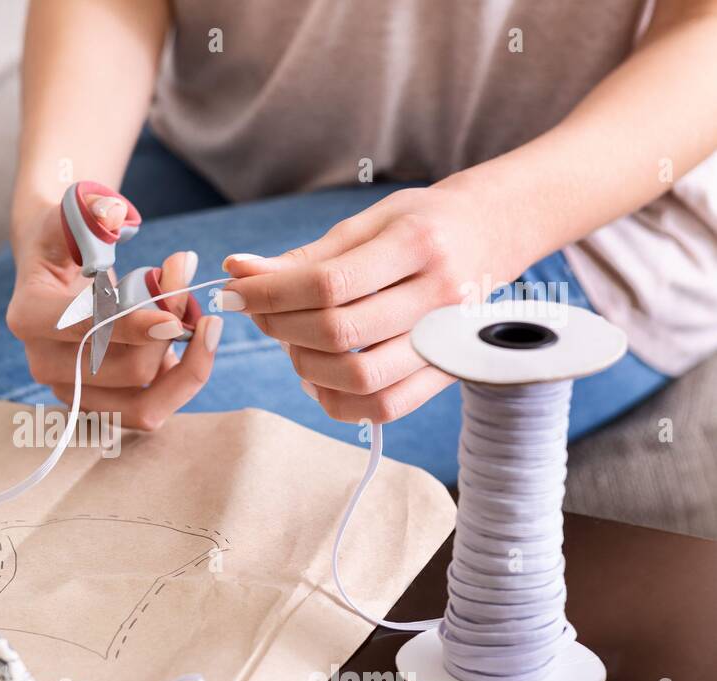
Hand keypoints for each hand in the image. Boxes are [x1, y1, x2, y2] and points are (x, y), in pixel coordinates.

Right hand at [7, 194, 222, 430]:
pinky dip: (180, 379)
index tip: (176, 319)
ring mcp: (71, 391)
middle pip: (128, 369)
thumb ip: (91, 209)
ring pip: (144, 404)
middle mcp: (45, 365)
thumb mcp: (71, 212)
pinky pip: (150, 410)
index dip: (132, 328)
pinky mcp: (99, 405)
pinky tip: (191, 341)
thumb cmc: (66, 239)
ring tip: (199, 318)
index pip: (85, 330)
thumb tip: (113, 215)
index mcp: (29, 317)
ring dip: (185, 364)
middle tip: (185, 279)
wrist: (55, 271)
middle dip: (173, 328)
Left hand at [220, 182, 523, 423]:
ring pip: (360, 377)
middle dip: (280, 327)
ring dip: (307, 367)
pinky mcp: (445, 370)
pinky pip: (386, 406)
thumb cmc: (421, 224)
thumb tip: (237, 272)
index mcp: (415, 244)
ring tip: (292, 344)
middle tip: (259, 315)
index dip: (270, 294)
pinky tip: (318, 379)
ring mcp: (444, 337)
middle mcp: (436, 293)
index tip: (235, 292)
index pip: (328, 283)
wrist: (495, 232)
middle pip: (338, 331)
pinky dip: (340, 403)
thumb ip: (304, 256)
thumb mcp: (367, 224)